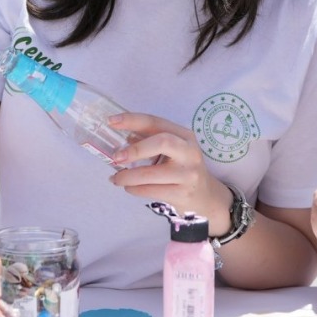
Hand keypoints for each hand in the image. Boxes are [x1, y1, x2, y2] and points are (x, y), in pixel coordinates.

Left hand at [106, 113, 228, 223]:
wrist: (205, 197)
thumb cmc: (181, 169)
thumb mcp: (173, 150)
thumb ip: (149, 140)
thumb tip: (119, 135)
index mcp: (185, 136)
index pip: (156, 122)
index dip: (133, 120)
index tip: (111, 121)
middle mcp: (190, 152)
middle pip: (162, 142)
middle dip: (135, 149)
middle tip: (116, 157)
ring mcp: (188, 174)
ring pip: (151, 174)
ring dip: (127, 176)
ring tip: (116, 178)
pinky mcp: (182, 194)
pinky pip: (151, 191)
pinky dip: (134, 189)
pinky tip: (129, 187)